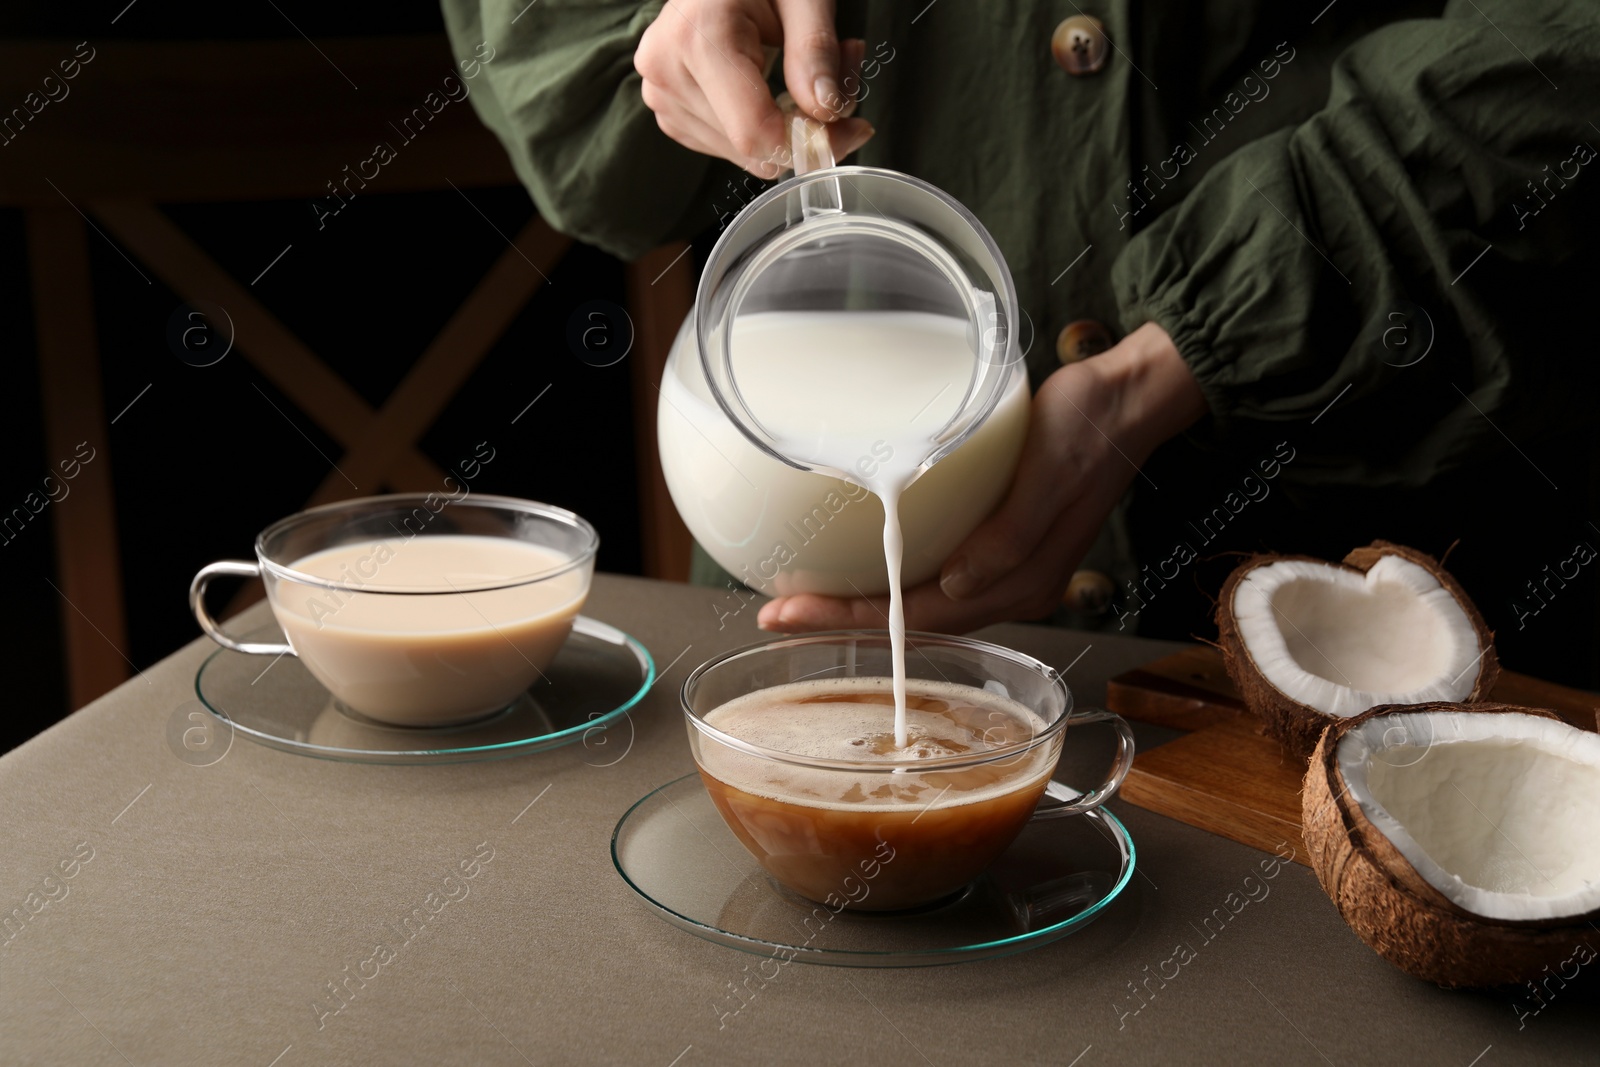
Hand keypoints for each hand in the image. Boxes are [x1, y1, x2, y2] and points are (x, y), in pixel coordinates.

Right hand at [635, 0, 874, 176]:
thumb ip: (815, 49)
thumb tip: (825, 111)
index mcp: (698, 37)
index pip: (755, 131)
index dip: (812, 142)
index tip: (854, 128)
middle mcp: (668, 72)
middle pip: (752, 146)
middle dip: (805, 128)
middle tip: (835, 81)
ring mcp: (662, 95)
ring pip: (744, 154)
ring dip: (784, 129)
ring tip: (798, 74)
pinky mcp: (668, 112)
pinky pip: (727, 148)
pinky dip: (760, 129)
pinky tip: (767, 88)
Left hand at [755, 323, 1209, 633]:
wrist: (1130, 398)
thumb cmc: (1090, 428)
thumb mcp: (1051, 475)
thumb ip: (1011, 534)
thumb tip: (963, 580)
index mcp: (1020, 582)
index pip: (916, 616)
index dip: (847, 618)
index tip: (787, 612)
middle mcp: (1007, 586)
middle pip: (910, 620)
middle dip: (839, 619)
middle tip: (774, 610)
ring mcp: (1003, 566)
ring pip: (918, 603)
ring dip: (860, 603)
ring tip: (802, 593)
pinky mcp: (998, 540)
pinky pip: (932, 573)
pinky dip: (888, 577)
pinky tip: (857, 561)